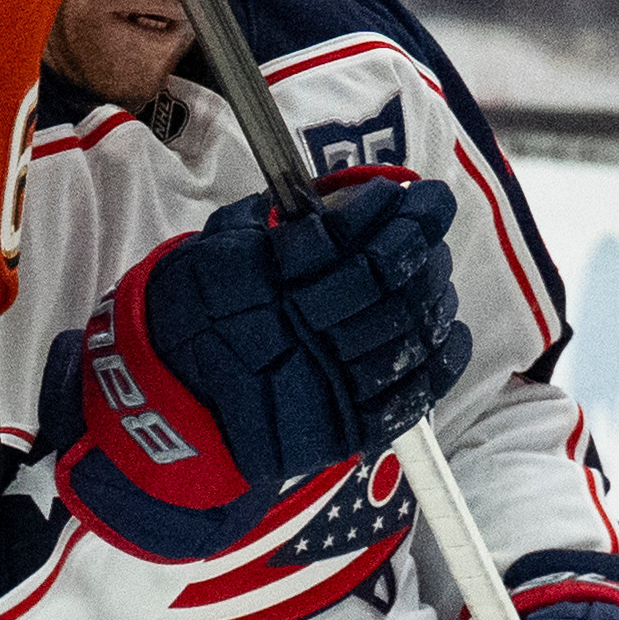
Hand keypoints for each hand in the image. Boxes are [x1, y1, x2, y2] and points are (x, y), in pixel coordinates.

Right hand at [53, 172, 469, 562]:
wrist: (168, 406)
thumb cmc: (191, 316)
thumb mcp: (215, 249)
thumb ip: (275, 222)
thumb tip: (342, 196)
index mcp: (260, 279)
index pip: (342, 236)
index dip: (384, 209)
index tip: (408, 191)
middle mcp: (295, 330)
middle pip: (382, 281)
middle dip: (417, 241)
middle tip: (431, 217)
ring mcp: (324, 383)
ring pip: (404, 331)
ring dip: (432, 291)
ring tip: (437, 267)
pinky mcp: (344, 428)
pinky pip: (411, 394)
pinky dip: (442, 359)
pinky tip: (450, 329)